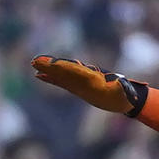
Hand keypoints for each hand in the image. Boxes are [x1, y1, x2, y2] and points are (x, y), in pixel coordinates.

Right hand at [31, 55, 149, 116]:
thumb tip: (123, 84)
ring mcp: (79, 81)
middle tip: (35, 61)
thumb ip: (123, 88)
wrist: (125, 98)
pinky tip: (38, 76)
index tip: (52, 62)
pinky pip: (61, 82)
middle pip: (64, 69)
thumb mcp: (126, 93)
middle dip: (51, 65)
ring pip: (60, 74)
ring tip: (33, 65)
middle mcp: (84, 77)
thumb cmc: (125, 96)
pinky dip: (50, 79)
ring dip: (47, 70)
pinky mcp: (77, 87)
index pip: (75, 69)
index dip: (63, 66)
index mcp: (93, 77)